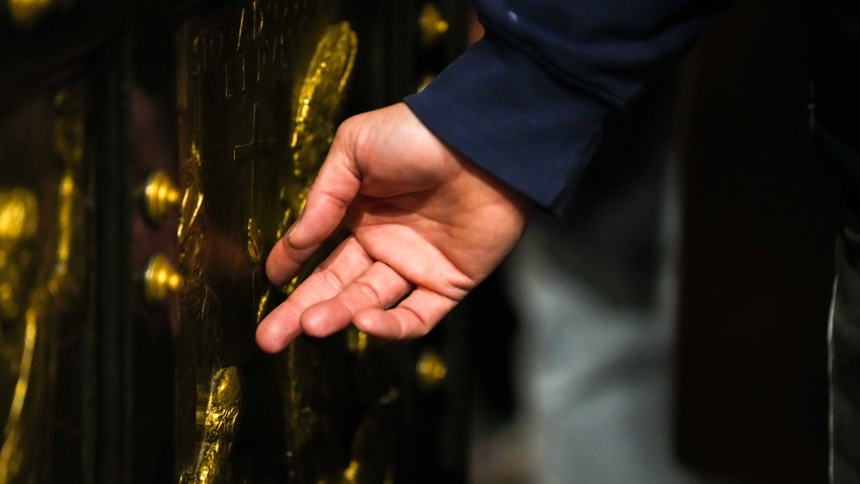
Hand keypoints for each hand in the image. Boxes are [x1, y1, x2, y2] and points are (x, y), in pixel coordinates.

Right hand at [256, 103, 531, 352]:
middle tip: (268, 339)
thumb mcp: (355, 148)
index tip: (269, 280)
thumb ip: (323, 196)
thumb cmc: (417, 134)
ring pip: (369, 302)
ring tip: (311, 326)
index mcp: (359, 211)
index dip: (292, 265)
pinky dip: (391, 327)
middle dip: (300, 312)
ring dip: (339, 316)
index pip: (320, 250)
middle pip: (337, 286)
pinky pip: (417, 316)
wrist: (482, 141)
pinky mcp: (449, 284)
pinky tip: (364, 321)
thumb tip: (296, 239)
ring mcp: (415, 265)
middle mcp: (384, 243)